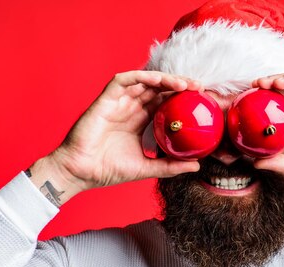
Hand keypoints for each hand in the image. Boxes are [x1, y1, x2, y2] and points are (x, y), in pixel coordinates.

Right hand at [30, 71, 201, 204]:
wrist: (81, 173)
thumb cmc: (109, 170)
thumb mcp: (147, 168)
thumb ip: (171, 166)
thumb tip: (197, 165)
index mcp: (140, 121)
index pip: (165, 103)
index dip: (182, 98)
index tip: (202, 101)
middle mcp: (130, 108)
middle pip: (158, 89)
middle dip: (179, 85)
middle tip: (199, 88)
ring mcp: (118, 102)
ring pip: (145, 82)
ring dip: (165, 79)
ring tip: (184, 83)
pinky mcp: (105, 99)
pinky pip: (124, 81)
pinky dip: (142, 77)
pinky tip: (158, 80)